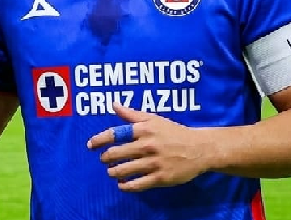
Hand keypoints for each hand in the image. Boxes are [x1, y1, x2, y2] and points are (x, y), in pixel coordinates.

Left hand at [86, 103, 216, 192]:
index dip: (99, 140)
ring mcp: (153, 163)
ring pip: (124, 170)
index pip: (115, 134)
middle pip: (116, 154)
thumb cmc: (173, 132)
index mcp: (144, 129)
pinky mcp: (160, 177)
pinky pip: (137, 184)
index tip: (91, 145)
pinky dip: (126, 186)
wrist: (199, 149)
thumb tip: (114, 104)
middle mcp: (147, 146)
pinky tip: (122, 184)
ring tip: (112, 171)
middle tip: (105, 159)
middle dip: (106, 158)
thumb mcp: (154, 119)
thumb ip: (132, 114)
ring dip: (113, 172)